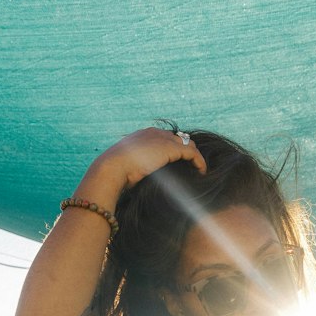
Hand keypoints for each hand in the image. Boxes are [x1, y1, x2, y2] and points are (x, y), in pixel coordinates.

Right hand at [83, 126, 205, 197]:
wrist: (112, 167)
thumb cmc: (114, 173)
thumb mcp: (124, 167)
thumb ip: (132, 168)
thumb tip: (133, 181)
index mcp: (142, 135)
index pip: (164, 138)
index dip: (172, 150)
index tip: (178, 164)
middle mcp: (154, 133)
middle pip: (178, 139)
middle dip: (185, 151)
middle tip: (190, 167)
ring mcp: (163, 139)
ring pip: (188, 144)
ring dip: (194, 157)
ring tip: (198, 171)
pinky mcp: (172, 148)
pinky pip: (193, 153)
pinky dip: (199, 163)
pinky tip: (202, 173)